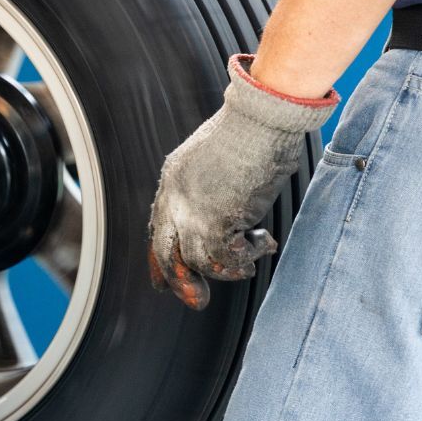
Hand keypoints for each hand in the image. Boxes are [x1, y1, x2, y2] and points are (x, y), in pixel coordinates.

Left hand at [148, 55, 336, 309]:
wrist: (259, 119)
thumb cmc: (251, 131)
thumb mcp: (219, 160)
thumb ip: (213, 186)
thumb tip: (227, 212)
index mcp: (172, 181)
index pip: (158, 227)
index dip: (164, 254)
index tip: (168, 274)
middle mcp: (174, 199)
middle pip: (164, 254)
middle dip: (178, 282)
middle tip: (197, 300)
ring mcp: (190, 212)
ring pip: (196, 263)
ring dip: (228, 268)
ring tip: (252, 254)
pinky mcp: (212, 223)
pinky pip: (224, 261)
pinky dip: (246, 258)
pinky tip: (263, 243)